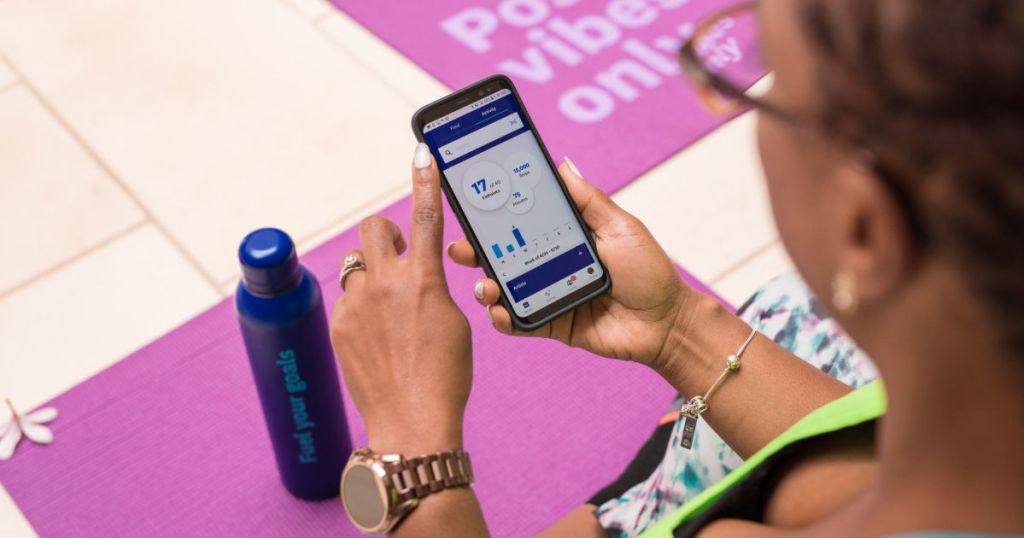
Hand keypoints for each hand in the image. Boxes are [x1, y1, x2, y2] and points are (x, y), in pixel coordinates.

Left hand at [330, 144, 470, 454]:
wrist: (412, 421)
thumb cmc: (445, 376)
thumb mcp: (454, 322)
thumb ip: (433, 287)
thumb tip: (415, 278)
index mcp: (424, 280)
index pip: (426, 216)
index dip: (425, 179)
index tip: (421, 150)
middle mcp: (385, 284)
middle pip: (373, 229)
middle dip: (386, 235)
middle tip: (399, 257)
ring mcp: (356, 305)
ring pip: (358, 268)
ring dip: (372, 278)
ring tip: (389, 314)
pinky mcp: (338, 326)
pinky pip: (348, 301)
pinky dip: (361, 310)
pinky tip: (376, 340)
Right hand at [447, 158, 691, 371]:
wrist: (666, 322)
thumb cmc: (649, 272)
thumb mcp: (619, 226)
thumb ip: (588, 199)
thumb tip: (561, 163)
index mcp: (563, 236)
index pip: (522, 222)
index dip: (496, 214)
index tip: (472, 203)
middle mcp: (549, 263)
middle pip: (502, 255)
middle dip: (476, 250)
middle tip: (461, 247)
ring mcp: (547, 294)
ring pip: (504, 289)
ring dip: (486, 286)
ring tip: (484, 285)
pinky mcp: (550, 324)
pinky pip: (518, 322)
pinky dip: (503, 318)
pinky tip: (499, 311)